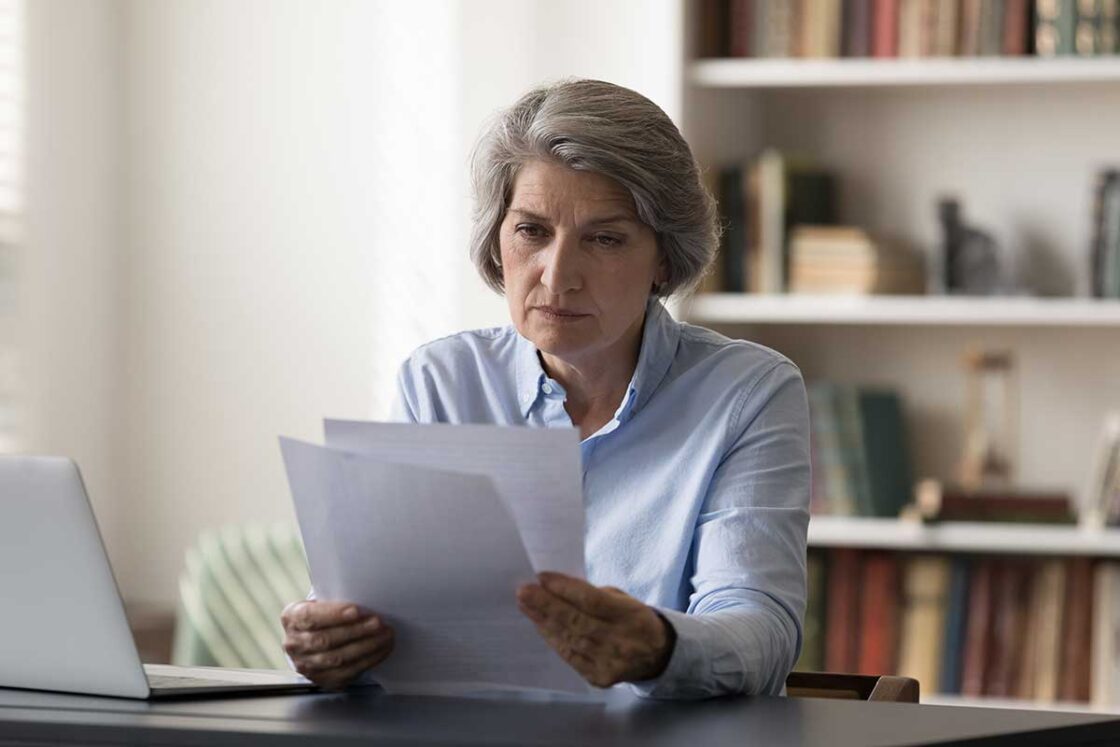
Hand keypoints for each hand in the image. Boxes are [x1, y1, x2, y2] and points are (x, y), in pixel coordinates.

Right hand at [281, 600, 394, 690]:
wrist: (313, 638)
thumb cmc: (324, 614)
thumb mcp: (322, 600)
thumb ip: (336, 599)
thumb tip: (366, 596)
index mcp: (291, 618)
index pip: (310, 617)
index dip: (333, 614)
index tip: (357, 610)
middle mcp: (294, 644)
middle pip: (325, 640)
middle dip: (355, 631)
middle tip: (378, 623)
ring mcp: (306, 665)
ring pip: (337, 659)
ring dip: (366, 647)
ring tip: (385, 635)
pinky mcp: (322, 680)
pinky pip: (346, 673)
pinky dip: (368, 661)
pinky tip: (381, 649)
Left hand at [516, 572, 674, 687]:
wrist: (657, 655)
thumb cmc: (633, 618)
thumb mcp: (623, 599)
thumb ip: (594, 595)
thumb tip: (557, 588)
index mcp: (630, 616)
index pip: (593, 601)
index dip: (566, 589)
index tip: (542, 577)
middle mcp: (620, 641)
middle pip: (577, 622)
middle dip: (547, 605)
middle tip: (524, 591)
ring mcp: (609, 662)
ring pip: (570, 640)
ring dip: (544, 621)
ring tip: (525, 605)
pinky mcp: (598, 677)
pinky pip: (570, 656)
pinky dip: (553, 639)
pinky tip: (540, 625)